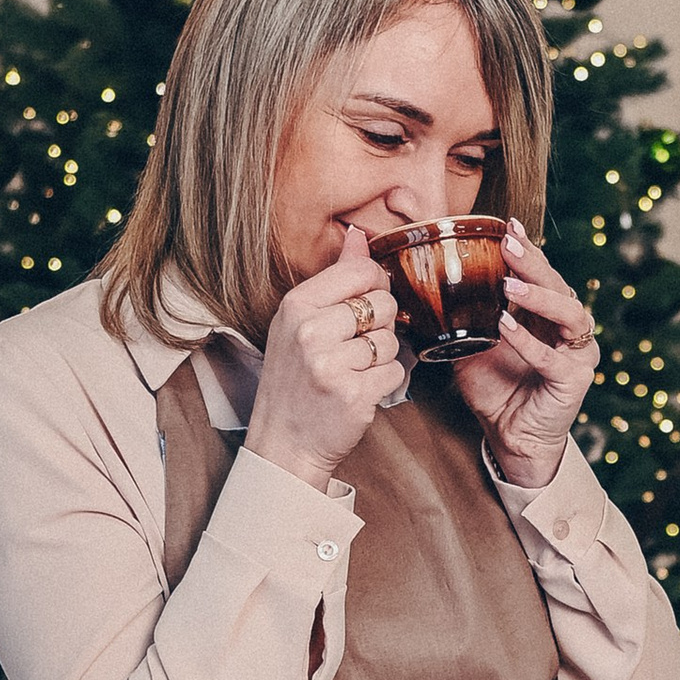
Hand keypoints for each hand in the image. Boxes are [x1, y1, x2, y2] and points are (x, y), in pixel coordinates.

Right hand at [244, 224, 408, 493]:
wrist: (284, 443)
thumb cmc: (294, 379)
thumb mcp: (300, 322)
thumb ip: (334, 278)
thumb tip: (358, 236)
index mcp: (296, 306)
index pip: (359, 272)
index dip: (376, 286)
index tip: (366, 305)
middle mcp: (310, 331)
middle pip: (382, 305)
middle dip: (381, 326)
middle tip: (356, 347)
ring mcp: (331, 364)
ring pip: (392, 341)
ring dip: (382, 357)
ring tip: (353, 371)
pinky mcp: (354, 394)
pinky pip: (395, 372)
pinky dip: (385, 382)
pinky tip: (360, 389)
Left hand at [454, 218, 598, 485]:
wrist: (509, 437)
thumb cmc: (495, 389)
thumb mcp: (468, 344)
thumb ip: (455, 316)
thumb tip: (413, 286)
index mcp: (546, 314)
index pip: (540, 274)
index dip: (526, 249)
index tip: (506, 225)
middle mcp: (567, 328)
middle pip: (558, 284)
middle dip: (533, 262)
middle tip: (509, 242)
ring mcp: (576, 353)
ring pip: (569, 314)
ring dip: (539, 296)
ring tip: (510, 284)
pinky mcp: (574, 380)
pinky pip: (553, 358)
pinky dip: (529, 342)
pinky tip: (506, 328)